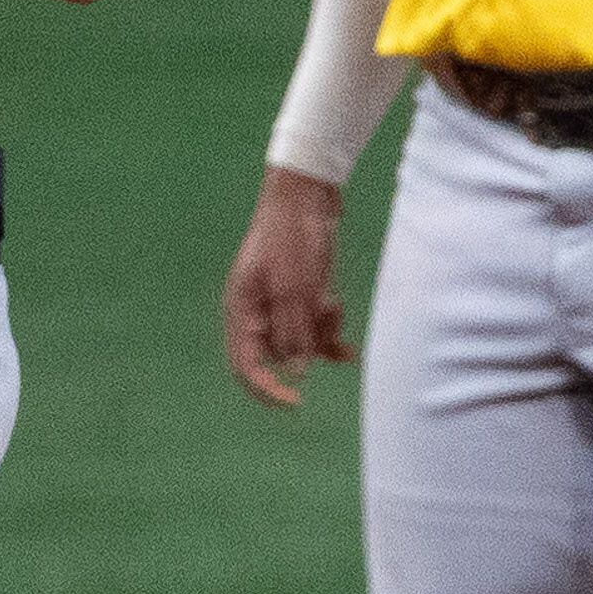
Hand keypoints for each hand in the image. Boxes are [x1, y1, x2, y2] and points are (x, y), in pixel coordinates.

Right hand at [223, 168, 355, 405]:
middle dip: (305, 345)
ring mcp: (278, 302)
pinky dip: (330, 333)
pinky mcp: (300, 293)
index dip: (266, 389)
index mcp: (241, 309)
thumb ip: (293, 331)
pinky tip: (351, 350)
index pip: (245, 365)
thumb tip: (295, 372)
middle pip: (278, 354)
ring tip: (333, 304)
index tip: (295, 401)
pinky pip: (314, 329)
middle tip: (323, 315)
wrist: (308, 191)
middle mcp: (256, 310)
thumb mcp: (295, 287)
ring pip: (301, 342)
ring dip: (322, 334)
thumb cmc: (293, 235)